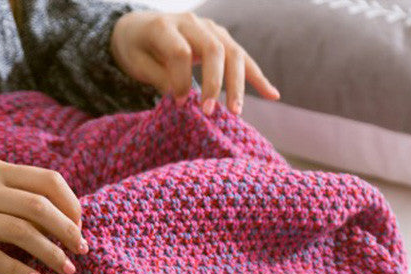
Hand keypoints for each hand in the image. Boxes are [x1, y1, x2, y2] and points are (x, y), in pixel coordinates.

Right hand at [0, 159, 87, 273]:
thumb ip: (20, 196)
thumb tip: (68, 218)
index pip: (49, 181)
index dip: (71, 205)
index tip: (79, 228)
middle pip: (39, 206)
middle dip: (68, 231)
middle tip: (82, 251)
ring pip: (21, 232)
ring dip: (50, 253)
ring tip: (68, 270)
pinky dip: (20, 271)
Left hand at [109, 11, 279, 116]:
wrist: (139, 28)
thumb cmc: (136, 49)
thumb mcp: (138, 63)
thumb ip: (160, 77)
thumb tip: (183, 98)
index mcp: (164, 26)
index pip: (181, 52)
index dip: (181, 80)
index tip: (180, 104)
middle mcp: (191, 23)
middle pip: (213, 49)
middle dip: (214, 84)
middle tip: (210, 113)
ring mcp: (210, 29)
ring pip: (232, 54)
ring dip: (237, 85)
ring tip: (235, 113)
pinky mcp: (222, 39)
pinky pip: (243, 58)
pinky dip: (257, 77)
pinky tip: (273, 95)